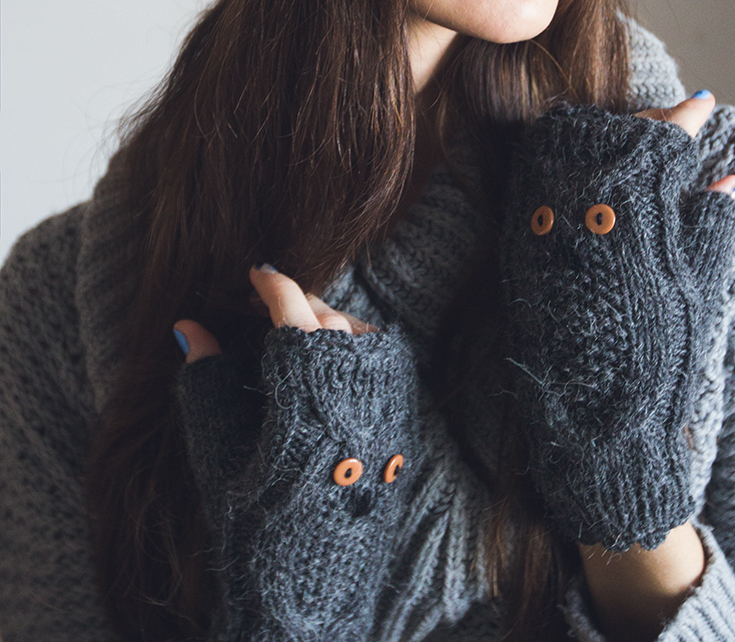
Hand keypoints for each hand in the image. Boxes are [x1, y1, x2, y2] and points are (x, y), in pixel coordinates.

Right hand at [173, 273, 419, 639]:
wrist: (311, 602)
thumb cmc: (255, 534)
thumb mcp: (219, 460)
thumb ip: (206, 386)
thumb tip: (189, 326)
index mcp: (307, 404)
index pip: (293, 316)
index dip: (273, 286)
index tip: (255, 273)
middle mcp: (357, 403)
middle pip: (331, 320)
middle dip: (298, 304)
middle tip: (266, 305)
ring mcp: (388, 419)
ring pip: (366, 339)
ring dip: (332, 324)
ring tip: (298, 333)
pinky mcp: (405, 437)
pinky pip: (391, 368)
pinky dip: (363, 352)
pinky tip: (336, 367)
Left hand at [500, 91, 734, 550]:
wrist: (594, 426)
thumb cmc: (658, 367)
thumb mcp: (696, 294)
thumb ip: (709, 230)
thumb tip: (729, 180)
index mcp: (636, 222)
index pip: (659, 147)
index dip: (682, 122)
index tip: (699, 104)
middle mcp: (581, 216)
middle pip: (607, 140)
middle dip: (639, 126)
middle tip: (666, 123)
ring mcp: (543, 229)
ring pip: (565, 151)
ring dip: (597, 140)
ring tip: (626, 144)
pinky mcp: (516, 249)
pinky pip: (535, 182)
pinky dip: (562, 166)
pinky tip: (582, 171)